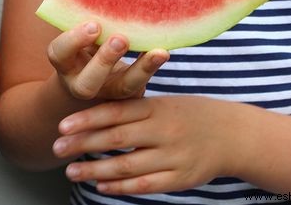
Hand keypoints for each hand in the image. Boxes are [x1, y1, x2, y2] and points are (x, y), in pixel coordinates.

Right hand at [48, 22, 168, 100]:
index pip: (59, 53)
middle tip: (120, 39)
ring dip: (140, 69)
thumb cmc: (82, 41)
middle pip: (87, 83)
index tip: (94, 25)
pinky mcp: (130, 93)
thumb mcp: (77, 31)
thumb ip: (82, 14)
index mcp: (64, 62)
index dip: (74, 41)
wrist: (93, 75)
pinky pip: (143, 84)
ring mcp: (108, 91)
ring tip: (157, 52)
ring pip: (123, 88)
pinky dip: (152, 66)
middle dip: (104, 61)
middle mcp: (81, 82)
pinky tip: (163, 51)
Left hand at [53, 95, 240, 194]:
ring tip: (71, 170)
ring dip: (95, 170)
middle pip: (116, 139)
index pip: (115, 112)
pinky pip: (145, 185)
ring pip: (126, 166)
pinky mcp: (181, 179)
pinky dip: (120, 187)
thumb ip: (132, 109)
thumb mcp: (162, 103)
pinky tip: (100, 185)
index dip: (86, 119)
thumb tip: (89, 115)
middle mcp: (163, 131)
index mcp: (156, 107)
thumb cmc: (188, 115)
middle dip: (83, 144)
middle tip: (57, 148)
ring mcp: (173, 156)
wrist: (234, 135)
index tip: (61, 126)